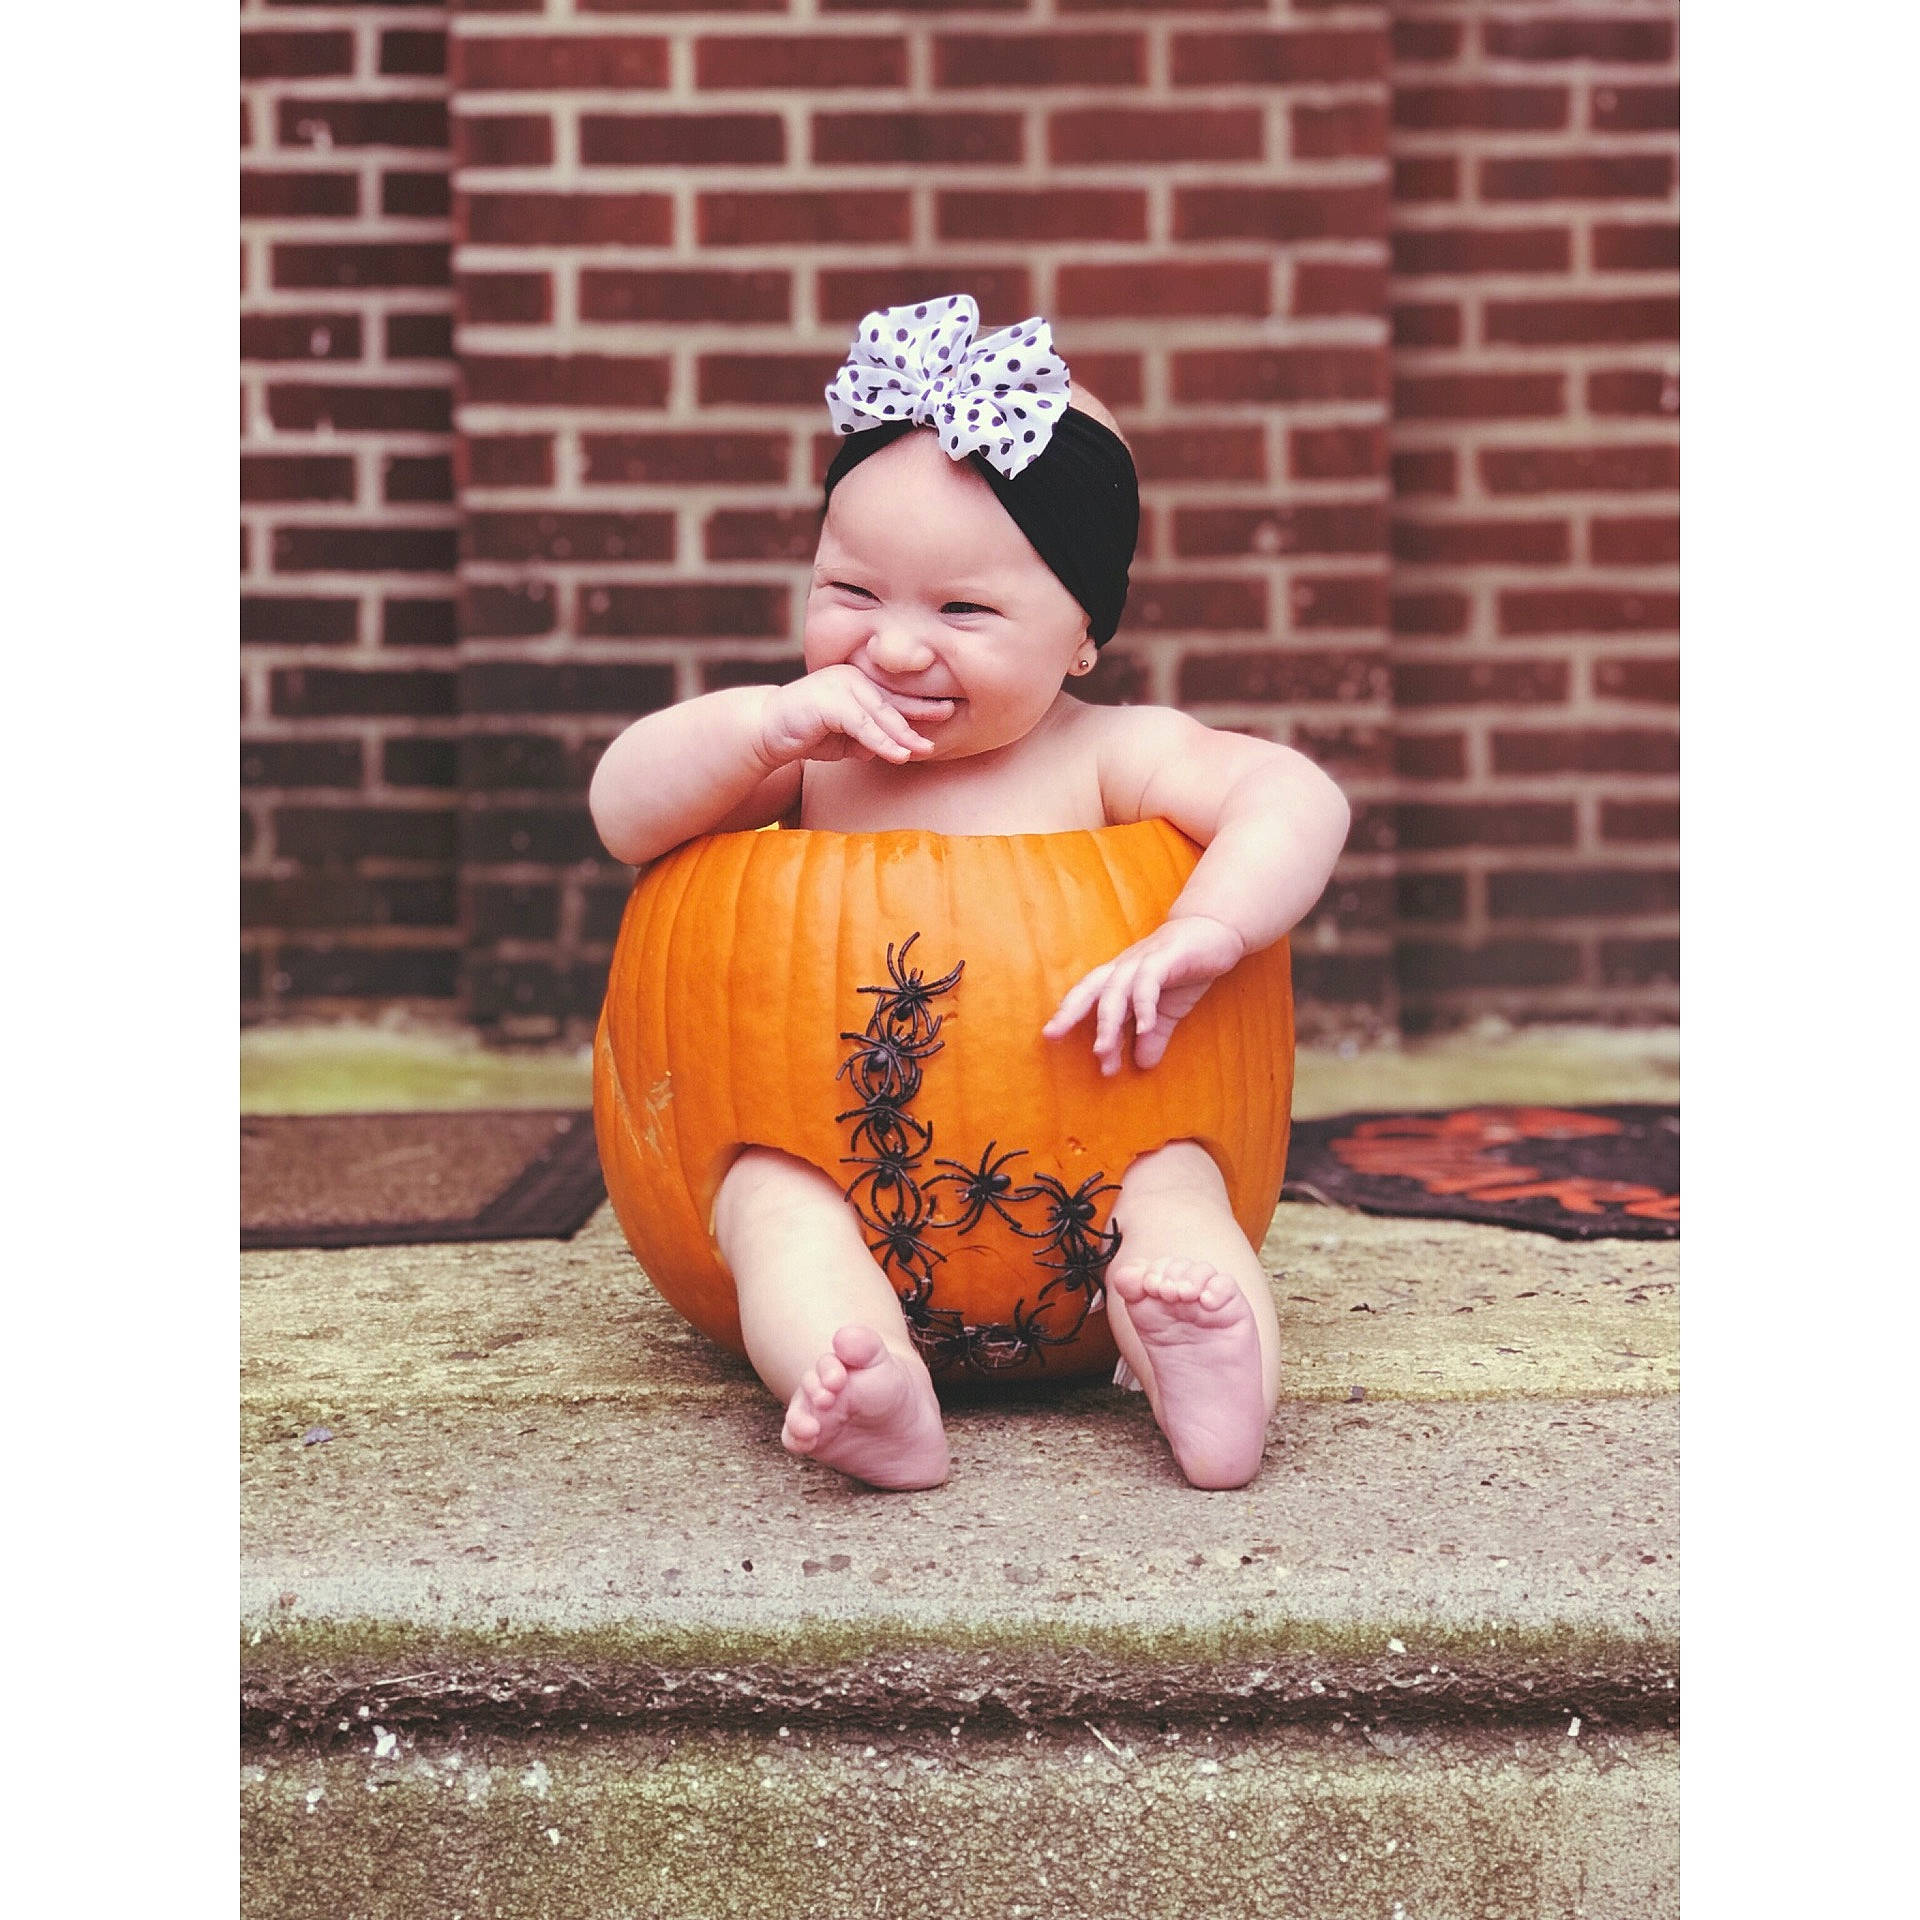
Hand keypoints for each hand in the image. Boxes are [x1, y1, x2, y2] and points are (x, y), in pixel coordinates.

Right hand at [756, 665, 948, 767]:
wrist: (765, 732)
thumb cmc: (807, 733)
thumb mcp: (846, 738)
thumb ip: (869, 739)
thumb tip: (894, 750)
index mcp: (858, 680)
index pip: (895, 694)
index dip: (921, 704)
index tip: (947, 710)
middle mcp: (852, 676)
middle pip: (893, 700)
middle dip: (921, 714)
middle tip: (949, 719)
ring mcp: (840, 685)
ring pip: (880, 713)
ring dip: (903, 733)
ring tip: (924, 749)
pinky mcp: (829, 701)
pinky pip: (862, 724)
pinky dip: (881, 741)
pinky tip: (897, 754)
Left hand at [1042, 914, 1246, 1074]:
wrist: (1216, 931)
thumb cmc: (1186, 968)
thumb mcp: (1168, 1010)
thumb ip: (1154, 1035)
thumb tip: (1144, 1065)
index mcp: (1120, 979)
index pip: (1087, 997)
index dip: (1067, 1014)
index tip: (1050, 1039)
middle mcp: (1125, 968)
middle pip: (1090, 989)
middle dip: (1069, 1012)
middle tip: (1053, 1036)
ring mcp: (1144, 960)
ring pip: (1116, 990)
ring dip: (1108, 1021)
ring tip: (1103, 1051)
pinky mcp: (1167, 957)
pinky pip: (1149, 981)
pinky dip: (1144, 1005)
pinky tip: (1144, 1028)